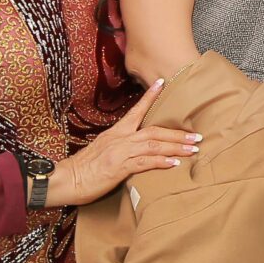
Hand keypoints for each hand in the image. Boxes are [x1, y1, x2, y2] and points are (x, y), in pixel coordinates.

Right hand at [47, 80, 200, 206]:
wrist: (66, 179)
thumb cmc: (84, 167)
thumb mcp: (103, 150)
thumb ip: (120, 146)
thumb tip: (136, 147)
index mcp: (116, 133)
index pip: (136, 111)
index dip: (150, 97)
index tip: (163, 83)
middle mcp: (120, 139)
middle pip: (154, 131)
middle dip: (177, 133)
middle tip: (197, 136)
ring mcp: (120, 152)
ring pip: (153, 145)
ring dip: (175, 146)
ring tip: (193, 148)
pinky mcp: (119, 168)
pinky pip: (144, 163)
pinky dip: (160, 162)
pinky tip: (174, 163)